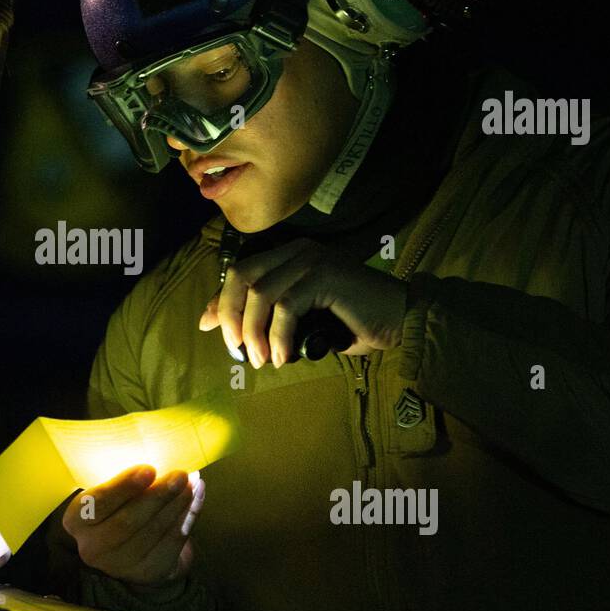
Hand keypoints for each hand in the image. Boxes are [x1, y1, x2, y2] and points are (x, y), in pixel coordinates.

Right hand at [62, 465, 204, 588]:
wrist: (130, 549)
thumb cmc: (118, 509)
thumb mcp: (110, 496)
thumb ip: (124, 483)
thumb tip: (157, 465)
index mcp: (77, 521)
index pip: (97, 504)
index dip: (124, 487)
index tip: (148, 469)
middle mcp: (93, 548)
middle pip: (128, 521)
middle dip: (157, 496)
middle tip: (180, 475)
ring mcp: (121, 564)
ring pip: (153, 531)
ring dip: (177, 505)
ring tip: (192, 484)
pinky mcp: (148, 571)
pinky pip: (171, 543)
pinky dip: (187, 518)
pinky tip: (196, 499)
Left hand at [200, 236, 407, 364]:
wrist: (402, 320)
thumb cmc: (355, 323)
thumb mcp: (305, 320)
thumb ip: (273, 318)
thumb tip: (232, 332)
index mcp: (293, 254)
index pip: (243, 271)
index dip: (220, 299)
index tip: (207, 326)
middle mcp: (300, 250)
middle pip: (243, 276)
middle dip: (230, 314)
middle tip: (236, 349)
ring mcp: (313, 259)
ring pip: (260, 293)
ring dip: (253, 331)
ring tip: (259, 360)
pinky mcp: (325, 275)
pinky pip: (286, 306)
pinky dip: (277, 336)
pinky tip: (282, 356)